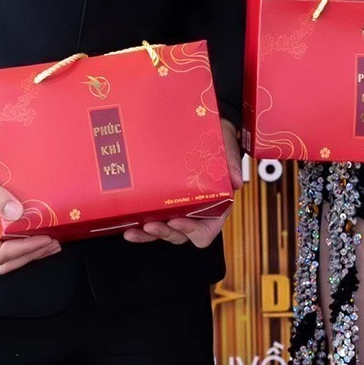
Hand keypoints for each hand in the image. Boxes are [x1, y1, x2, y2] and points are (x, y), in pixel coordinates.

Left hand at [127, 121, 244, 245]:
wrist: (205, 129)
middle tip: (151, 225)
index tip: (177, 220)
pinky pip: (151, 219)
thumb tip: (236, 180)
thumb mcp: (228, 150)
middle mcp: (196, 214)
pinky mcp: (162, 202)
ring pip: (163, 231)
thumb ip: (232, 165)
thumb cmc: (220, 144)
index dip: (192, 231)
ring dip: (148, 235)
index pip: (205, 233)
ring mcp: (178, 209)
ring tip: (133, 231)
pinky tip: (127, 224)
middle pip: (181, 235)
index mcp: (214, 208)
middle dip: (165, 233)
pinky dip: (140, 225)